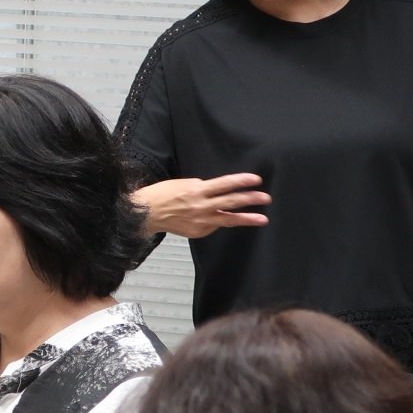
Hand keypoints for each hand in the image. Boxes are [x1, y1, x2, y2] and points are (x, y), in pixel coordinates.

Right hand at [134, 174, 269, 238]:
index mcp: (197, 190)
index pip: (224, 184)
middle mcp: (201, 206)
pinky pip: (215, 226)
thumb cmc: (163, 195)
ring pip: (228, 219)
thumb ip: (203, 188)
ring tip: (263, 219)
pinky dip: (221, 221)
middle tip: (266, 198)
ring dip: (247, 218)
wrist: (146, 213)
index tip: (256, 180)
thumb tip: (219, 192)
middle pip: (231, 202)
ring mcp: (201, 221)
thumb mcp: (184, 184)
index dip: (241, 181)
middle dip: (251, 199)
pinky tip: (226, 219)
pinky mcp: (199, 232)